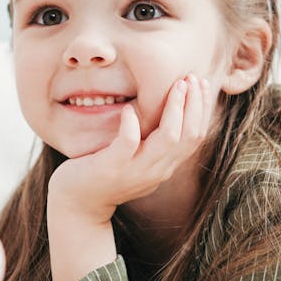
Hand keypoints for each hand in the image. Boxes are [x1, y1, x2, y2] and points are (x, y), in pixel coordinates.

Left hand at [48, 74, 213, 223]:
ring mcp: (136, 170)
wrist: (77, 204)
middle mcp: (157, 170)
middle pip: (190, 135)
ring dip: (175, 108)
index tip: (203, 83)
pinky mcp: (112, 167)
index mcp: (166, 166)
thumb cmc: (105, 173)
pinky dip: (131, 123)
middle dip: (195, 103)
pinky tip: (128, 109)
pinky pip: (128, 143)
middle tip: (192, 76)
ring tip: (175, 85)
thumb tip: (168, 109)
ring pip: (169, 138)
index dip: (203, 108)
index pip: (196, 136)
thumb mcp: (138, 158)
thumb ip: (154, 142)